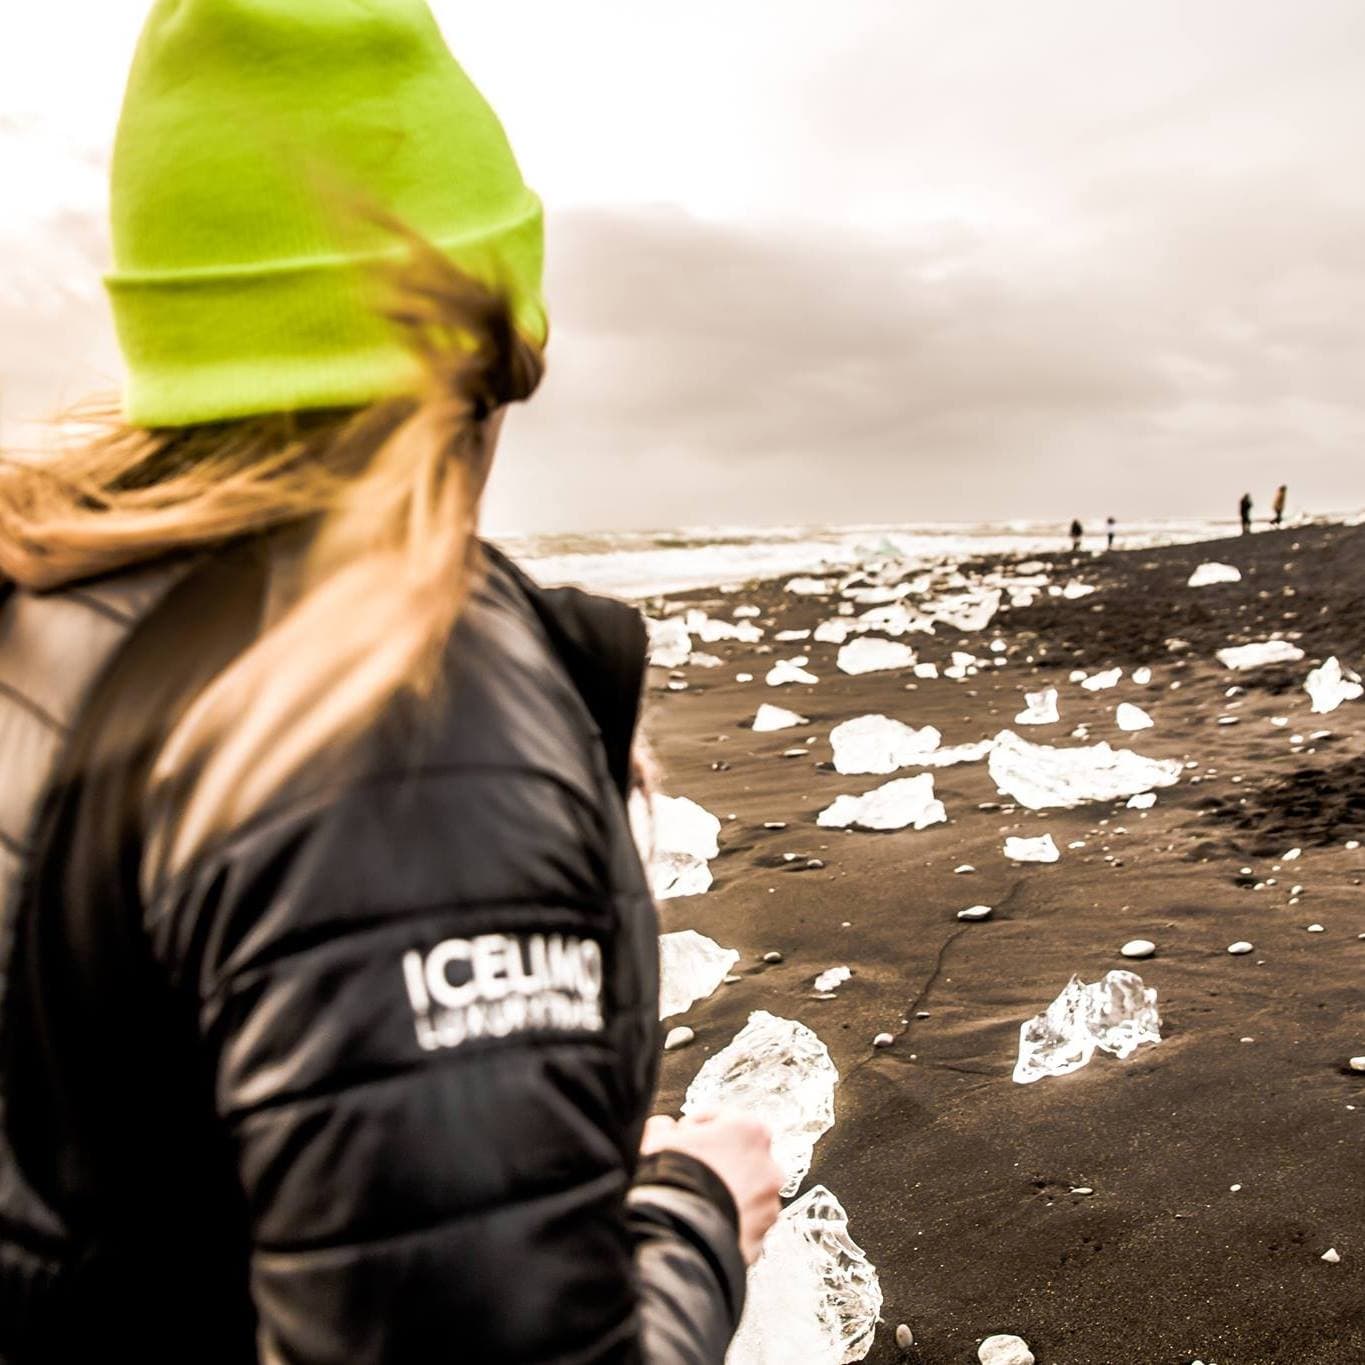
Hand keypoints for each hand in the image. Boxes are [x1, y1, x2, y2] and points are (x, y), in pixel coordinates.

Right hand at [641, 1111, 782, 1262]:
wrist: (678, 1232)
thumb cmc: (673, 1182)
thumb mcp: (658, 1139)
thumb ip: (665, 1127)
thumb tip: (665, 1129)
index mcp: (750, 1130)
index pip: (722, 1119)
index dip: (696, 1128)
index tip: (682, 1137)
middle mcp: (768, 1165)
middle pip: (739, 1157)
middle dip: (716, 1162)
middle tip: (689, 1170)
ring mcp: (767, 1204)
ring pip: (746, 1193)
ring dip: (725, 1193)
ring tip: (695, 1201)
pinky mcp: (762, 1236)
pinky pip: (743, 1224)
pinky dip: (729, 1222)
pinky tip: (704, 1221)